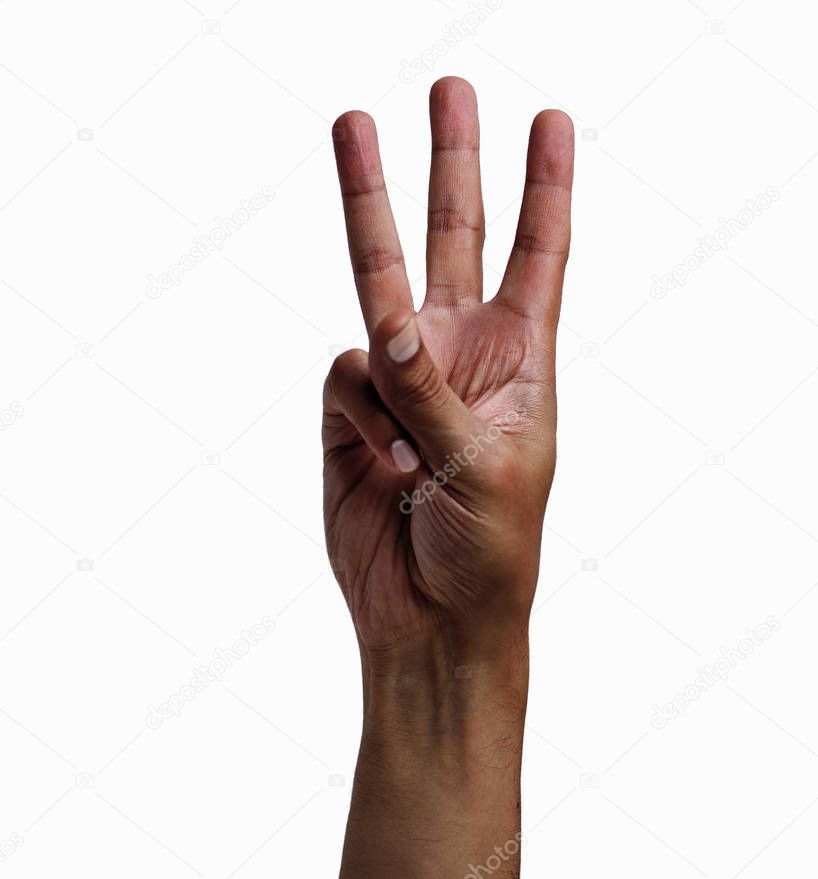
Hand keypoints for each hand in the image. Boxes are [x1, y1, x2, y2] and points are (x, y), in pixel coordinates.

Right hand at [323, 77, 573, 655]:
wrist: (430, 621)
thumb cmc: (489, 551)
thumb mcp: (485, 467)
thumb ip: (430, 391)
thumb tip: (382, 323)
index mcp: (518, 365)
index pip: (538, 259)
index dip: (546, 190)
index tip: (552, 122)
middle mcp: (457, 359)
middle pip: (454, 242)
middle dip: (452, 166)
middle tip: (450, 88)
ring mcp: (399, 385)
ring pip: (375, 287)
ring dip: (366, 205)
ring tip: (352, 127)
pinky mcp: (348, 417)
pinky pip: (343, 378)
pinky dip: (359, 410)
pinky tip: (383, 458)